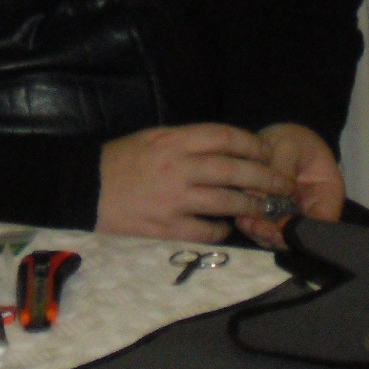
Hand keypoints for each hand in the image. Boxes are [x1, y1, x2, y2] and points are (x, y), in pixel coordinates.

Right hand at [96, 124, 293, 242]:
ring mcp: (173, 200)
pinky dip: (221, 230)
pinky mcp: (165, 228)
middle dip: (265, 178)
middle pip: (234, 170)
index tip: (268, 152)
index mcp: (175, 140)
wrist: (85, 189)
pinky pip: (205, 231)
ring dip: (251, 206)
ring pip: (226, 202)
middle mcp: (178, 167)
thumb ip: (187, 141)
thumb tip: (225, 148)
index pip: (225, 137)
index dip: (252, 144)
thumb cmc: (120, 160)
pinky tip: (227, 229)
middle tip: (283, 185)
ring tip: (266, 208)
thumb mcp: (153, 137)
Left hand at [235, 123, 344, 248]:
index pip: (321, 224)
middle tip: (253, 226)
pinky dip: (254, 228)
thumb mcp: (289, 146)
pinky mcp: (276, 217)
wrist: (281, 137)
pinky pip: (266, 229)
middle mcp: (313, 212)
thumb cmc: (292, 139)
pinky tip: (241, 217)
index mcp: (328, 195)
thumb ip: (281, 169)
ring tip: (245, 222)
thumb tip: (267, 196)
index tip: (277, 228)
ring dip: (262, 233)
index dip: (300, 231)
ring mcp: (294, 217)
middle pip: (299, 236)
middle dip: (276, 235)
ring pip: (280, 236)